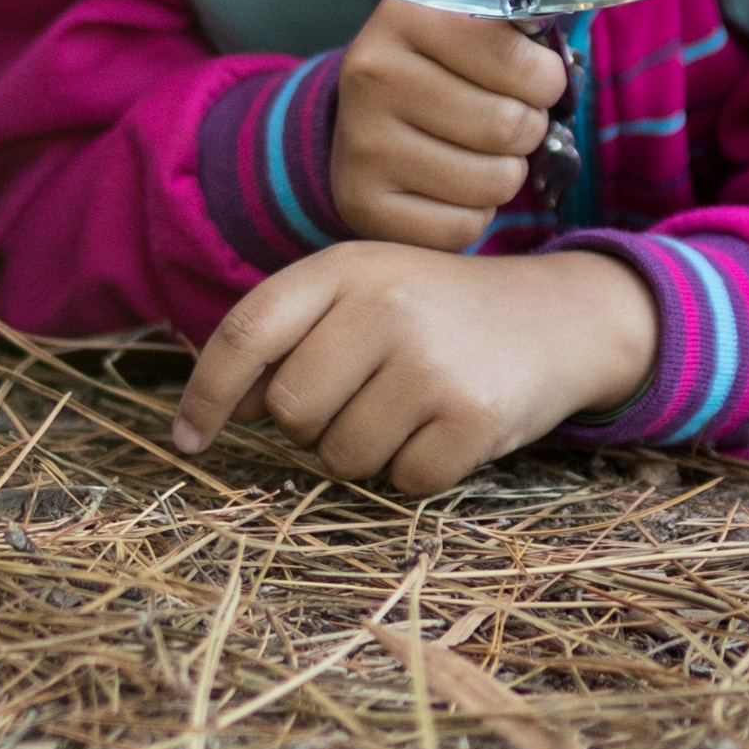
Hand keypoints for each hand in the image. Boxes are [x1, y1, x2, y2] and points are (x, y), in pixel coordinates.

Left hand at [174, 245, 655, 496]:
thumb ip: (292, 336)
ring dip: (364, 453)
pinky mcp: (471, 416)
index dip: (205, 394)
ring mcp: (430, 362)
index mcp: (345, 267)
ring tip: (407, 410)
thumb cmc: (437, 313)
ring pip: (340, 457)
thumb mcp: (365, 294)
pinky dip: (417, 471)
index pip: (245, 333)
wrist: (558, 317)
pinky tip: (445, 428)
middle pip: (288, 410)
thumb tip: (223, 410)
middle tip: (358, 400)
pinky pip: (402, 482)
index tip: (189, 439)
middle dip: (310, 426)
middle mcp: (385, 305)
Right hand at [328, 0, 557, 249]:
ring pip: (493, 182)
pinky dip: (474, 213)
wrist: (364, 118)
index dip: (546, 79)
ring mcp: (362, 144)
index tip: (537, 81)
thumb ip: (520, 35)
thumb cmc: (442, 70)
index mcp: (406, 17)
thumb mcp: (470, 28)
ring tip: (482, 153)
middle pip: (508, 125)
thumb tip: (564, 70)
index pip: (516, 59)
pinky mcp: (362, 204)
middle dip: (528, 128)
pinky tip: (451, 187)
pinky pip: (463, 226)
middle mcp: (373, 77)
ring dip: (506, 173)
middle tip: (510, 121)